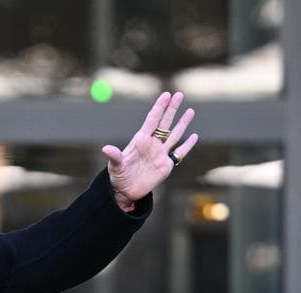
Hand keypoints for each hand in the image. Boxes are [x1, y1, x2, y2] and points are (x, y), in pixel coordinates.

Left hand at [102, 91, 199, 208]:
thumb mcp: (115, 166)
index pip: (152, 120)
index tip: (166, 95)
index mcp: (140, 140)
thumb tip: (106, 149)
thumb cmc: (118, 176)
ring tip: (190, 111)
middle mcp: (152, 144)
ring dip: (183, 123)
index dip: (159, 107)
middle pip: (165, 122)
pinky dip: (187, 145)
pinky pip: (179, 153)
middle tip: (179, 94)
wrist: (125, 191)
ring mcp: (160, 153)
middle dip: (172, 108)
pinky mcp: (167, 165)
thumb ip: (114, 156)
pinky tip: (193, 136)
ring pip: (174, 135)